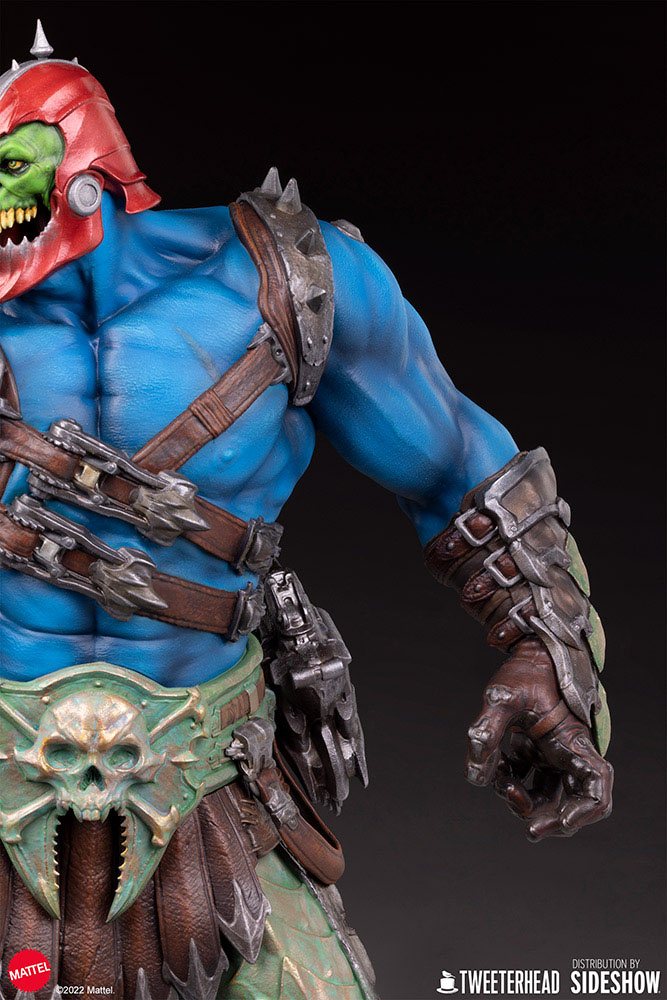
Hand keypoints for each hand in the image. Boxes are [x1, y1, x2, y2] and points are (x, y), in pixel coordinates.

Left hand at [465, 638, 612, 839]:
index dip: (584, 813)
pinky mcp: (538, 751)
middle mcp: (569, 753)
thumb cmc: (523, 671)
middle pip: (575, 802)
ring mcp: (554, 754)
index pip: (595, 789)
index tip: (559, 822)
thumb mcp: (501, 695)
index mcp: (572, 743)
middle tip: (528, 827)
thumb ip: (487, 730)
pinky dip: (514, 782)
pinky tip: (497, 770)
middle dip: (551, 818)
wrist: (526, 651)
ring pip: (549, 796)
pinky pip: (531, 780)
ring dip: (527, 801)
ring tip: (502, 785)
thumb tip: (476, 776)